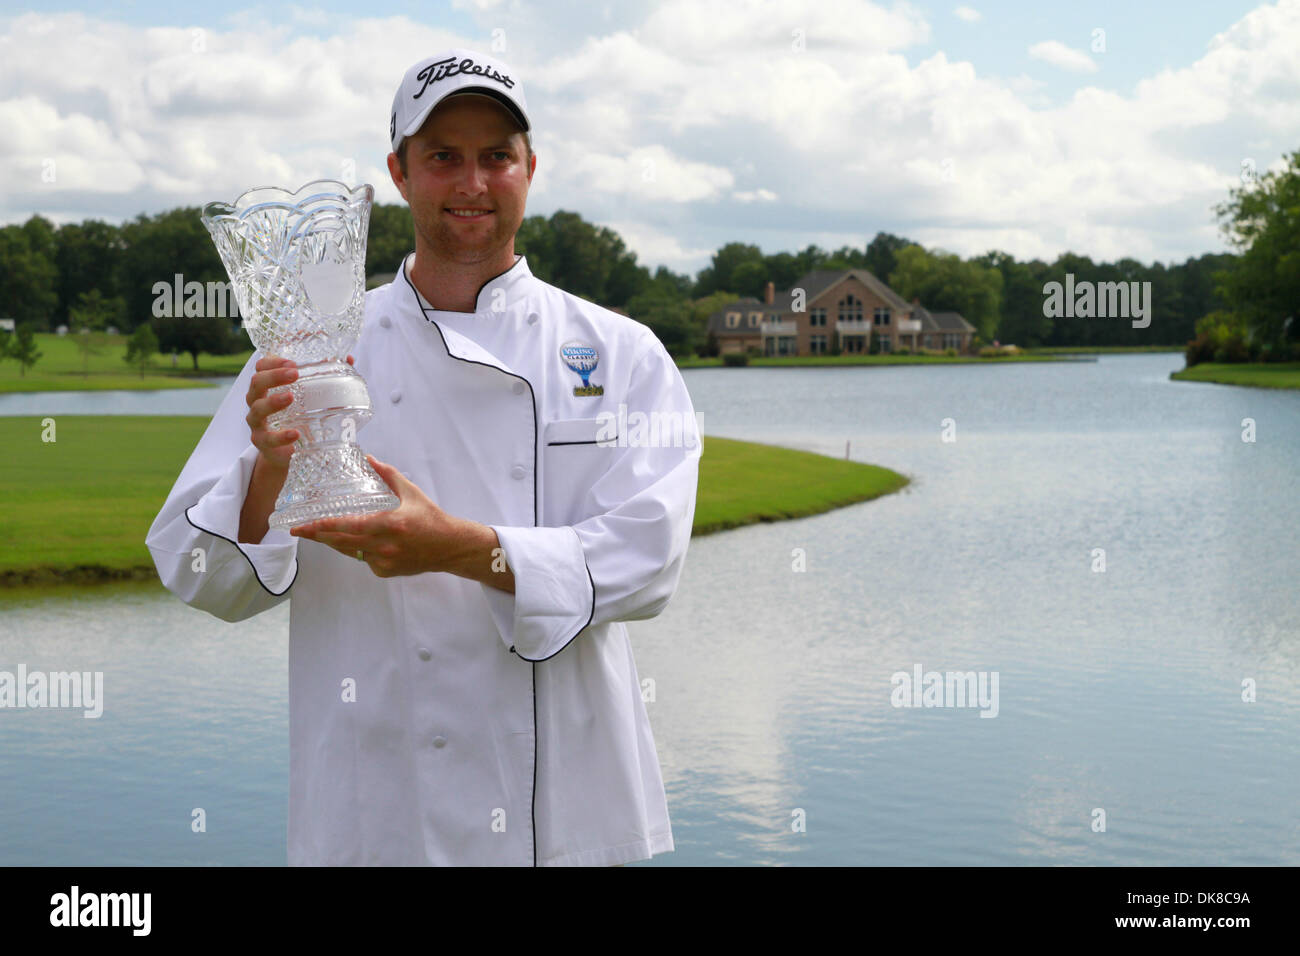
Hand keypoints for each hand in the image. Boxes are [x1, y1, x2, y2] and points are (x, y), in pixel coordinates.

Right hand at [244, 354, 354, 468]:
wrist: (286, 453)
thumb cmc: (298, 418)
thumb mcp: (310, 398)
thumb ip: (326, 377)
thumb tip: (350, 359)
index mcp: (267, 387)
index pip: (261, 367)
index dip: (272, 362)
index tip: (292, 362)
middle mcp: (257, 401)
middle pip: (256, 383)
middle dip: (274, 376)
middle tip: (295, 374)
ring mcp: (258, 423)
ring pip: (258, 408)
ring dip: (273, 401)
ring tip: (291, 397)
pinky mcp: (263, 442)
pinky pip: (268, 438)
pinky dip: (281, 435)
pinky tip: (295, 433)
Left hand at [288, 455, 511, 589]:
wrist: (448, 547)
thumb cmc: (430, 517)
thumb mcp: (411, 492)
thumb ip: (388, 475)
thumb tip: (368, 458)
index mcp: (390, 524)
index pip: (350, 526)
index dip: (325, 525)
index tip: (306, 523)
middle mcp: (384, 545)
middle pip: (340, 542)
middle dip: (316, 535)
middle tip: (297, 530)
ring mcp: (383, 561)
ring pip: (348, 552)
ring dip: (331, 542)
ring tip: (315, 533)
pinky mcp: (384, 571)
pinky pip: (362, 559)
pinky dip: (356, 549)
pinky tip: (356, 541)